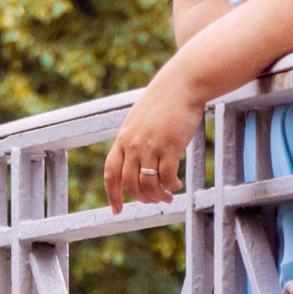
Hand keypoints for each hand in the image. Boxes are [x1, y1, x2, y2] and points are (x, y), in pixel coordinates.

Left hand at [105, 66, 210, 210]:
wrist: (182, 84)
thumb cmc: (163, 101)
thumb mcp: (139, 120)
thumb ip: (134, 139)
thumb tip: (136, 162)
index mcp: (123, 138)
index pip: (111, 173)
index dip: (112, 194)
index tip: (116, 210)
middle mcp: (133, 144)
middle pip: (130, 183)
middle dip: (141, 198)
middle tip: (154, 201)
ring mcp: (151, 146)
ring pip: (148, 184)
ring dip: (158, 195)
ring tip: (167, 196)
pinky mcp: (170, 146)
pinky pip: (167, 177)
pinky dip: (171, 186)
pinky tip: (177, 185)